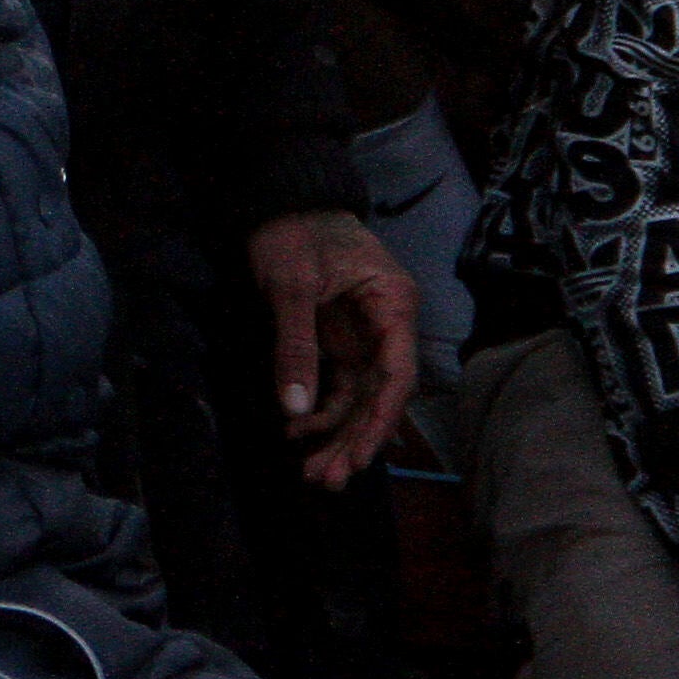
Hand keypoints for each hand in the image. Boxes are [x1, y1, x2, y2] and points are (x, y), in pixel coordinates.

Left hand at [248, 207, 422, 489]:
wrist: (280, 200)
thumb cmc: (295, 230)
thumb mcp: (291, 286)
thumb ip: (295, 345)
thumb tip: (295, 407)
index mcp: (392, 304)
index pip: (398, 374)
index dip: (380, 421)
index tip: (359, 457)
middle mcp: (386, 325)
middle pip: (379, 395)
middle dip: (354, 440)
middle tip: (327, 479)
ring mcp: (364, 336)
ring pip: (359, 398)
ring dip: (337, 435)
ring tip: (311, 471)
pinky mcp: (342, 342)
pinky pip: (339, 386)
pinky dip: (320, 410)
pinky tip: (296, 428)